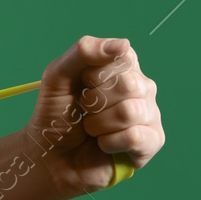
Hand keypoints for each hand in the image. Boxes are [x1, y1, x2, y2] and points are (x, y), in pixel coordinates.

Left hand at [24, 35, 162, 198]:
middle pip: (128, 85)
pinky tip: (103, 145)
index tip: (82, 85)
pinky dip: (109, 143)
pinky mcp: (152, 142)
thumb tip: (123, 44)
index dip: (93, 75)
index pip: (122, 57)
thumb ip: (84, 51)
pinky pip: (135, 137)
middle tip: (85, 112)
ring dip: (98, 124)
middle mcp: (142, 88)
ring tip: (92, 130)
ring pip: (130, 112)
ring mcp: (150, 114)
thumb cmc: (57, 114)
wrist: (49, 155)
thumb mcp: (58, 75)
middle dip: (94, 101)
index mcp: (124, 67)